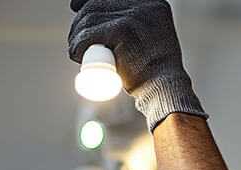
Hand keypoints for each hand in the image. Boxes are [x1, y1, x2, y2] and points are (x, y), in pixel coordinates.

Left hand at [68, 0, 207, 131]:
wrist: (164, 90)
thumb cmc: (155, 72)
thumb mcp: (153, 40)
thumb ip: (141, 28)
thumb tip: (113, 21)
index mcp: (153, 5)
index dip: (89, 2)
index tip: (77, 10)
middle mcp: (145, 5)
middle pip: (97, 4)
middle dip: (80, 21)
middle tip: (77, 41)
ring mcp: (134, 16)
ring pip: (89, 19)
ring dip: (76, 37)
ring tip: (78, 54)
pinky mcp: (122, 30)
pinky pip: (87, 34)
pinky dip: (77, 46)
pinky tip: (76, 55)